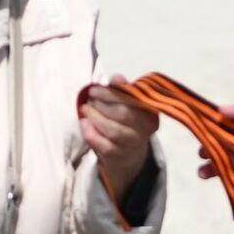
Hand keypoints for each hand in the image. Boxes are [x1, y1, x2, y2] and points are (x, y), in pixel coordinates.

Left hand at [80, 77, 158, 192]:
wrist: (128, 154)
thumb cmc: (126, 122)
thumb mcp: (128, 104)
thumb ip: (122, 90)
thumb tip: (117, 78)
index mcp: (149, 112)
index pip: (132, 100)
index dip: (111, 93)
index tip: (94, 89)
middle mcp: (145, 129)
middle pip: (123, 114)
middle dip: (102, 104)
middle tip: (89, 99)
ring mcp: (132, 144)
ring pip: (113, 130)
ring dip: (95, 117)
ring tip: (85, 109)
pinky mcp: (118, 155)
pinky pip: (103, 144)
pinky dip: (90, 133)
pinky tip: (84, 123)